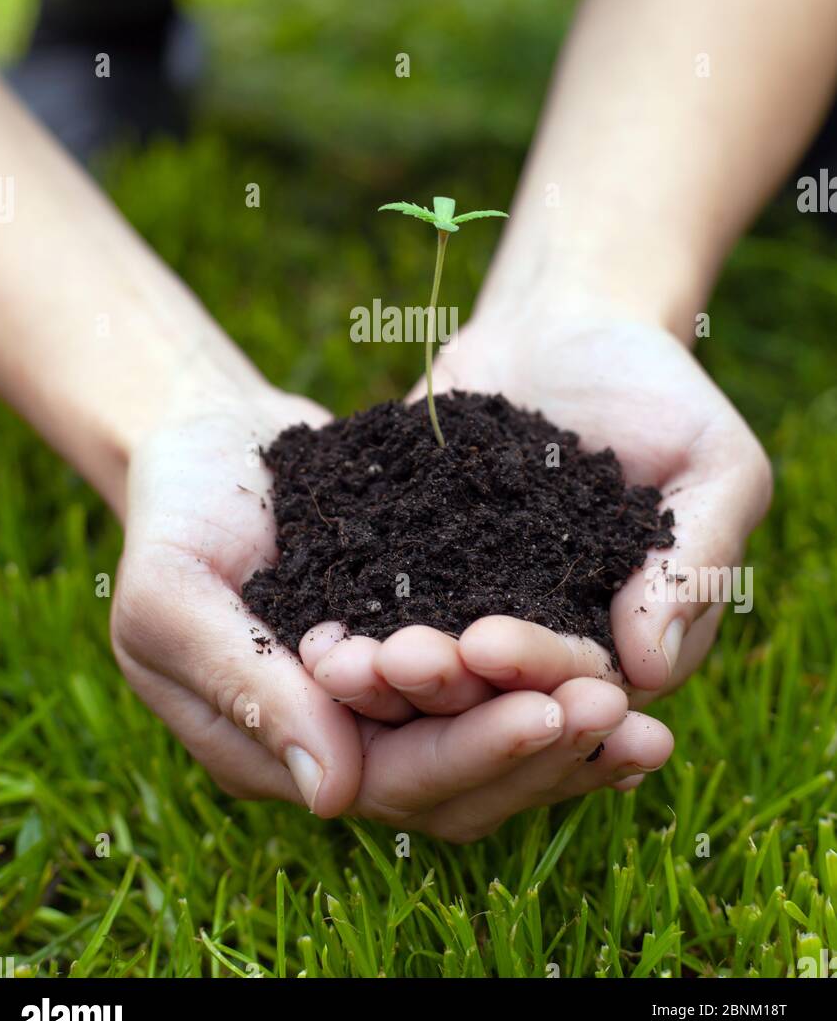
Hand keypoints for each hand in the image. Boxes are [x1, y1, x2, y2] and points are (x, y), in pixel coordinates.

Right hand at [111, 367, 671, 839]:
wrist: (206, 441)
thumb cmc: (172, 514)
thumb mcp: (172, 597)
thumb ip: (242, 687)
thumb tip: (334, 797)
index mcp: (277, 750)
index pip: (390, 782)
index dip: (472, 754)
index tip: (550, 715)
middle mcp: (342, 742)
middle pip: (457, 780)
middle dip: (539, 750)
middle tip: (622, 714)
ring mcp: (386, 700)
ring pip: (485, 740)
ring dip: (562, 730)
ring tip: (644, 707)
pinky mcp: (422, 641)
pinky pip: (494, 681)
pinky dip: (550, 680)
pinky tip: (616, 662)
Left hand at [304, 311, 769, 725]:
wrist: (565, 326)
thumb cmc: (660, 388)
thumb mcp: (714, 461)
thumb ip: (697, 559)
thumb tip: (651, 662)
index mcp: (624, 640)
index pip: (582, 681)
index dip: (535, 668)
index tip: (486, 644)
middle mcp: (546, 642)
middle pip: (494, 694)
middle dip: (444, 685)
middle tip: (391, 662)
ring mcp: (474, 614)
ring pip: (430, 672)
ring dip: (383, 678)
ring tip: (335, 659)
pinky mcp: (415, 578)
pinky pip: (379, 615)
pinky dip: (347, 627)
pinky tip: (307, 629)